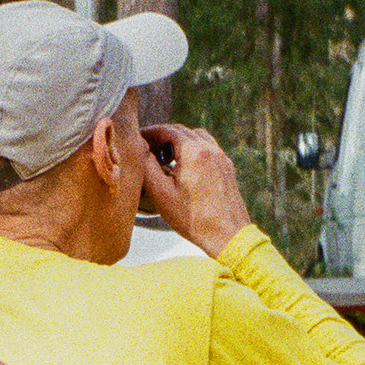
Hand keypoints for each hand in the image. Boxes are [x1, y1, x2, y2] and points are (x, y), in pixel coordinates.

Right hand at [139, 124, 253, 254]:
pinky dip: (193, 150)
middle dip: (162, 137)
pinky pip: (208, 148)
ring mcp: (221, 157)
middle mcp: (210, 148)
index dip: (149, 132)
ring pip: (196, 137)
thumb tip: (139, 147)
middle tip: (147, 149)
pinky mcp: (226, 167)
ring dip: (178, 142)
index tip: (137, 139)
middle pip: (182, 131)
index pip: (167, 130)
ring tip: (165, 158)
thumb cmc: (192, 217)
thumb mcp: (161, 193)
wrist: (227, 234)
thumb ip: (147, 166)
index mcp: (193, 152)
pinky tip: (184, 167)